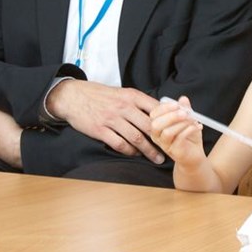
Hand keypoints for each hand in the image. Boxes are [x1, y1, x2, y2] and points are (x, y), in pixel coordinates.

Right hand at [47, 80, 164, 163]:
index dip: (169, 119)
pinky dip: (130, 151)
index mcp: (131, 95)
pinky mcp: (101, 130)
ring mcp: (112, 119)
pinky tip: (135, 155)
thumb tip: (158, 112)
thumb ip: (137, 102)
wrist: (73, 96)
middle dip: (163, 140)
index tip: (179, 129)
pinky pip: (120, 144)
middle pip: (149, 126)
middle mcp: (124, 106)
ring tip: (158, 158)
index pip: (156, 108)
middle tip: (172, 149)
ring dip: (149, 150)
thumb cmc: (99, 95)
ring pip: (137, 138)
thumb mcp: (121, 92)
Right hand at [149, 96, 203, 166]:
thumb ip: (185, 109)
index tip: (177, 104)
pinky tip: (197, 127)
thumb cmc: (189, 136)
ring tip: (193, 120)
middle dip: (171, 116)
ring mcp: (165, 145)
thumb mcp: (188, 119)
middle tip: (185, 112)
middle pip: (156, 124)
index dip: (164, 107)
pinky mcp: (174, 152)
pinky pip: (179, 139)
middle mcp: (157, 136)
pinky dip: (189, 130)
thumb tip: (183, 99)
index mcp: (158, 125)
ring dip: (181, 123)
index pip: (154, 114)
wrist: (195, 156)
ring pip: (167, 132)